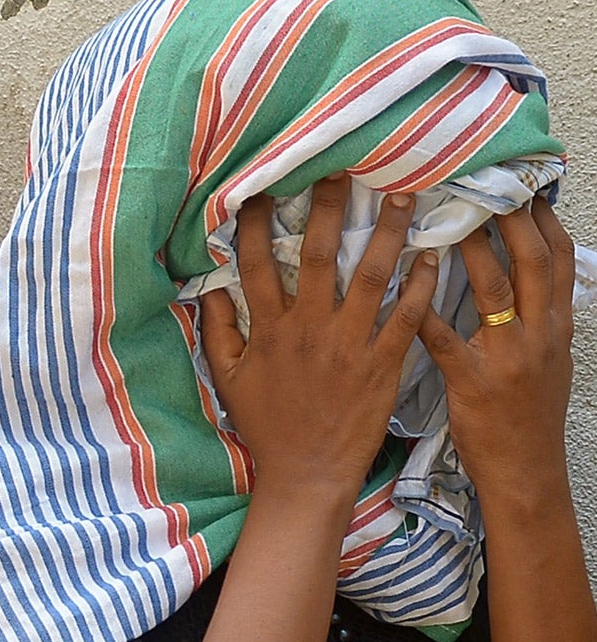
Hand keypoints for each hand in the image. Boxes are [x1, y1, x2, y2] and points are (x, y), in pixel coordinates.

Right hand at [199, 176, 437, 506]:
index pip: (257, 265)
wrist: (306, 473)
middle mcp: (309, 329)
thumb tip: (207, 289)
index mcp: (269, 330)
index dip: (256, 224)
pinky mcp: (383, 363)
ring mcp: (349, 344)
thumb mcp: (229, 380)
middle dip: (329, 208)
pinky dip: (421, 285)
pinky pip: (407, 316)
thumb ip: (218, 331)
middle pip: (319, 256)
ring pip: (371, 275)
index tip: (263, 188)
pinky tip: (432, 256)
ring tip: (402, 195)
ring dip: (387, 232)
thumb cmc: (266, 426)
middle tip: (343, 168)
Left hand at [419, 200, 577, 504]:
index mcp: (557, 325)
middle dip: (513, 219)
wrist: (526, 469)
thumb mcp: (549, 357)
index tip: (522, 186)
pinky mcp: (473, 381)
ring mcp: (508, 356)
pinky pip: (444, 339)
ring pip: (495, 291)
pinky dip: (424, 309)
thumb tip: (525, 272)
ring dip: (472, 251)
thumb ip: (538, 315)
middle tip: (484, 183)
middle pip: (533, 262)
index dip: (543, 220)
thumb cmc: (528, 411)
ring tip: (448, 217)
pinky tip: (405, 283)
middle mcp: (540, 333)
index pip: (558, 259)